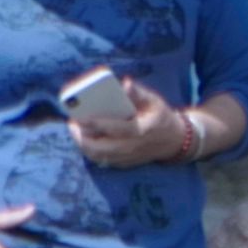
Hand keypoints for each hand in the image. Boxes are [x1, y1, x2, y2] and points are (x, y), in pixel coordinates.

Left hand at [71, 73, 191, 168]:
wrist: (174, 141)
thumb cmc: (160, 117)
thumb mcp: (155, 102)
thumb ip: (139, 93)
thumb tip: (125, 84)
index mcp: (141, 130)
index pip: (114, 129)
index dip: (95, 124)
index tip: (80, 117)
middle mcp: (133, 147)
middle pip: (100, 148)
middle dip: (82, 137)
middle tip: (73, 124)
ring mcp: (128, 158)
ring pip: (98, 156)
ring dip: (83, 145)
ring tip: (75, 132)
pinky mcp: (124, 163)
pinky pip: (102, 161)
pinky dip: (90, 151)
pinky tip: (84, 140)